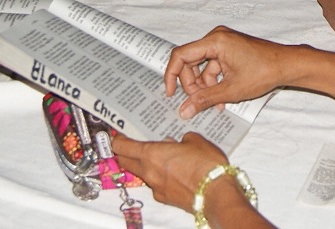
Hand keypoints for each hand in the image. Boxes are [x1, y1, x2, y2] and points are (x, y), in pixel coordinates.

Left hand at [112, 133, 227, 213]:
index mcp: (151, 154)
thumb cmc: (206, 165)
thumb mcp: (196, 140)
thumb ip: (183, 138)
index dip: (117, 140)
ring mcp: (156, 188)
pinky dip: (159, 177)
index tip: (118, 135)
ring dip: (144, 165)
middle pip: (125, 162)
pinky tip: (174, 172)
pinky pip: (156, 184)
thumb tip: (180, 141)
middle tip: (131, 144)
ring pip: (142, 174)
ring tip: (160, 157)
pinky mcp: (165, 198)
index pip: (122, 147)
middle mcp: (149, 172)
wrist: (216, 194)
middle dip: (125, 153)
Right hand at [164, 26, 291, 117]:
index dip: (172, 75)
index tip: (171, 93)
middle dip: (192, 84)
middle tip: (197, 102)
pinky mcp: (230, 49)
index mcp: (215, 41)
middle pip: (190, 62)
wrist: (287, 65)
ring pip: (202, 66)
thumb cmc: (264, 71)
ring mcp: (224, 42)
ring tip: (215, 104)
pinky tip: (222, 98)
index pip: (181, 55)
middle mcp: (217, 37)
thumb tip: (184, 110)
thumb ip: (204, 99)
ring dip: (205, 86)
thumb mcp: (231, 90)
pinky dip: (215, 81)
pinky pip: (213, 65)